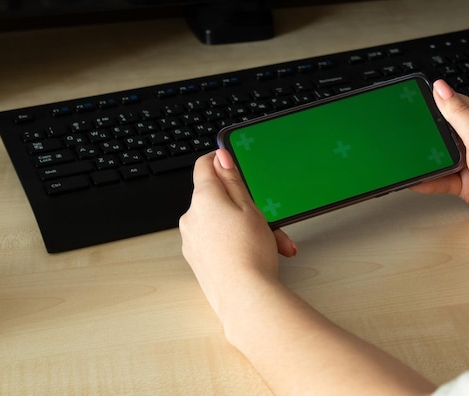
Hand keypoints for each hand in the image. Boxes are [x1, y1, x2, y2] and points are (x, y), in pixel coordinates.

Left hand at [179, 149, 296, 316]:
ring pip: (222, 224)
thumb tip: (219, 158)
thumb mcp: (249, 207)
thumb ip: (232, 181)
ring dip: (248, 229)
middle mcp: (191, 219)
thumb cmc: (250, 253)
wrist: (246, 298)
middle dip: (246, 206)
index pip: (204, 167)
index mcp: (203, 200)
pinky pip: (219, 243)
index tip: (234, 162)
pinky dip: (238, 244)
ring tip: (277, 244)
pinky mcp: (199, 262)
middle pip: (218, 200)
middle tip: (272, 219)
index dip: (219, 160)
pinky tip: (261, 256)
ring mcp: (193, 242)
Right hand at [412, 80, 468, 234]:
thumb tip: (440, 88)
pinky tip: (417, 180)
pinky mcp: (464, 182)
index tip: (412, 100)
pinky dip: (428, 181)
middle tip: (405, 134)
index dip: (433, 101)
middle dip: (425, 133)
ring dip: (426, 159)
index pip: (452, 103)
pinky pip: (440, 179)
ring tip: (408, 158)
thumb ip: (457, 113)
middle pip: (441, 131)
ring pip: (439, 156)